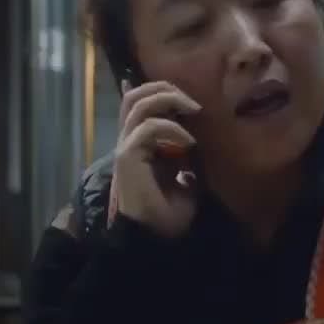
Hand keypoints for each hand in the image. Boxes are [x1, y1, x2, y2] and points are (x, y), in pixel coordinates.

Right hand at [113, 79, 201, 238]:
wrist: (157, 235)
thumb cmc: (170, 209)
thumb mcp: (186, 174)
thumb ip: (186, 152)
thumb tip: (197, 136)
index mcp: (140, 142)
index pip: (140, 103)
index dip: (163, 92)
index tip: (192, 102)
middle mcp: (129, 140)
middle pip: (135, 95)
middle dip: (164, 89)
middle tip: (193, 102)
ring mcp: (125, 147)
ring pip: (137, 104)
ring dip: (169, 100)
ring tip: (194, 110)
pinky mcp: (127, 157)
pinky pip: (147, 128)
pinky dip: (171, 129)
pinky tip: (189, 143)